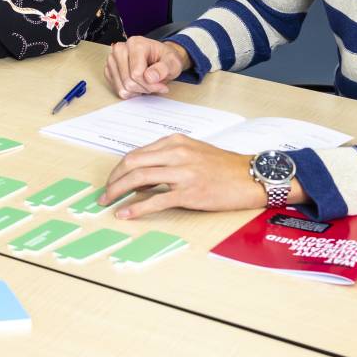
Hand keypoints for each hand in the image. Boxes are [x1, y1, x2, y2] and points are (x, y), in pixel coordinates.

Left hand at [101, 136, 265, 217]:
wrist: (251, 177)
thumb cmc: (224, 167)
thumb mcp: (193, 152)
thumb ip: (167, 159)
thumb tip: (141, 177)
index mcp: (175, 142)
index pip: (137, 153)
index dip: (119, 169)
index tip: (113, 181)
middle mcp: (177, 153)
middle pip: (132, 163)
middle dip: (113, 179)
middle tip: (105, 193)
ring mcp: (183, 173)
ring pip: (139, 178)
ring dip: (118, 191)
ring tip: (108, 202)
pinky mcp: (190, 193)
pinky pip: (155, 200)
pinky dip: (136, 208)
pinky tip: (125, 213)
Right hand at [105, 36, 188, 98]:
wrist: (160, 59)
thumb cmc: (165, 59)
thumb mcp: (173, 63)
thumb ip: (164, 69)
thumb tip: (150, 77)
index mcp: (136, 44)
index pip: (136, 73)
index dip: (150, 84)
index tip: (161, 85)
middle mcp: (121, 49)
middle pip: (128, 81)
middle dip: (143, 88)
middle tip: (154, 85)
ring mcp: (112, 59)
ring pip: (121, 87)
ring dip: (136, 91)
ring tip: (146, 84)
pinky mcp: (109, 69)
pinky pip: (116, 89)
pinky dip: (129, 92)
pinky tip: (137, 85)